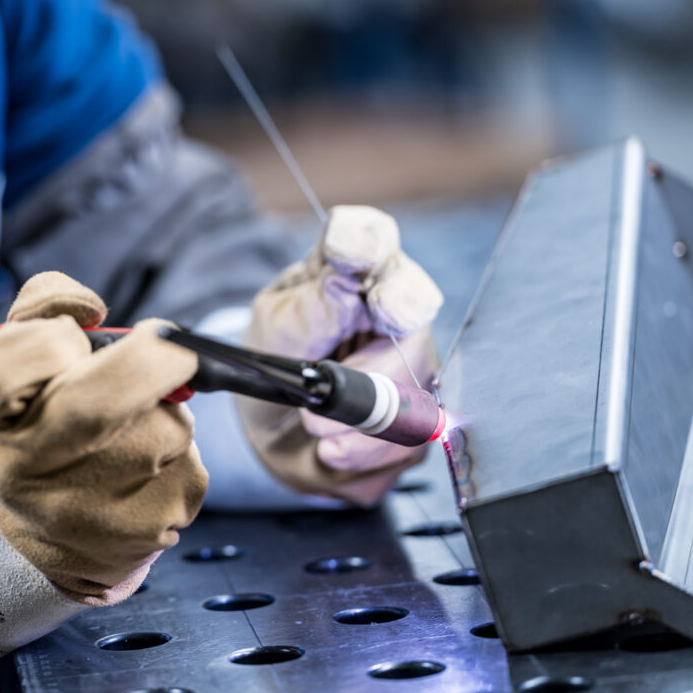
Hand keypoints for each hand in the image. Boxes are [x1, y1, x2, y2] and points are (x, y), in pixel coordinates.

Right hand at [0, 272, 204, 692]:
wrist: (52, 536)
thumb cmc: (38, 421)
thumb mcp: (14, 362)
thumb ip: (42, 306)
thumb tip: (90, 308)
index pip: (0, 369)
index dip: (47, 341)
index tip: (76, 336)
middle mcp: (26, 473)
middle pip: (95, 408)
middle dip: (149, 363)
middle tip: (174, 352)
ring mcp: (89, 510)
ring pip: (162, 427)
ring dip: (163, 410)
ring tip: (130, 429)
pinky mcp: (150, 526)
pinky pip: (188, 461)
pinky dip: (178, 449)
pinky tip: (145, 467)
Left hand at [236, 205, 442, 505]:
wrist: (273, 423)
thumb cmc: (277, 357)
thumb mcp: (275, 328)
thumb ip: (309, 309)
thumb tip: (344, 286)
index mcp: (354, 269)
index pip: (373, 238)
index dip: (367, 247)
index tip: (349, 262)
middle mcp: (397, 308)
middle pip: (410, 324)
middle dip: (365, 368)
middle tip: (323, 389)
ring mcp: (417, 363)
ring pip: (414, 391)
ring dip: (355, 424)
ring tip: (312, 427)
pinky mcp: (419, 416)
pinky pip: (406, 442)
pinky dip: (361, 454)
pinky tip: (331, 449)